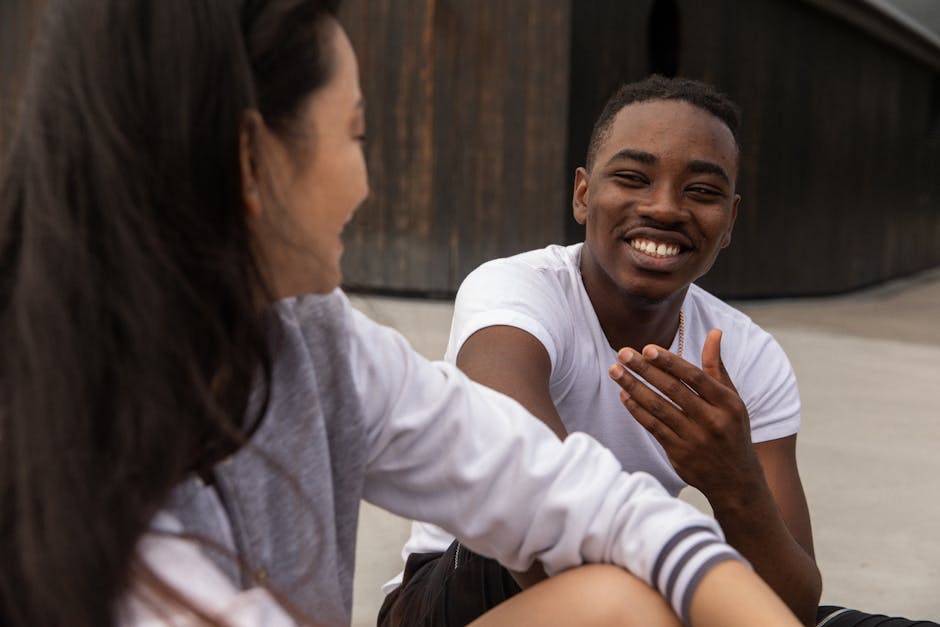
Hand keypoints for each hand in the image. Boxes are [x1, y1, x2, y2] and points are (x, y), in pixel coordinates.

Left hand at [607, 329, 763, 501]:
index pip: (694, 377)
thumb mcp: (732, 399)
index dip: (669, 361)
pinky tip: (624, 395)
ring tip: (615, 370)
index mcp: (728, 403)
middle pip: (673, 390)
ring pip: (658, 408)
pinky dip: (636, 410)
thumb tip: (714, 332)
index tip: (647, 348)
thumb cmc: (732, 430)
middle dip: (645, 369)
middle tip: (622, 353)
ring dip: (634, 387)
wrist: (736, 481)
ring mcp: (695, 439)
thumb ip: (717, 367)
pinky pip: (653, 427)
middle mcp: (712, 421)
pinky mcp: (679, 454)